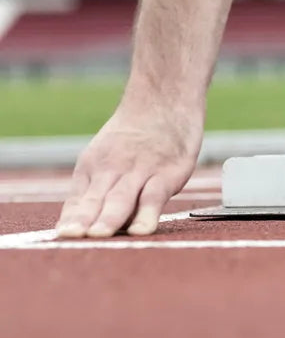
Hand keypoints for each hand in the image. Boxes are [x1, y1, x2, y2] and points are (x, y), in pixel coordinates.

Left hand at [56, 102, 201, 238]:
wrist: (165, 99)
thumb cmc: (136, 135)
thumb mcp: (105, 155)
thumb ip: (94, 189)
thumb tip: (78, 224)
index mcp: (93, 167)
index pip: (79, 199)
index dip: (72, 218)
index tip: (63, 236)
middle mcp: (114, 170)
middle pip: (97, 200)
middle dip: (85, 220)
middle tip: (72, 238)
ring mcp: (141, 171)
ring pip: (122, 198)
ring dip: (109, 218)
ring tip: (98, 236)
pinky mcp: (169, 173)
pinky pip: (154, 196)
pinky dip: (147, 213)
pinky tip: (140, 230)